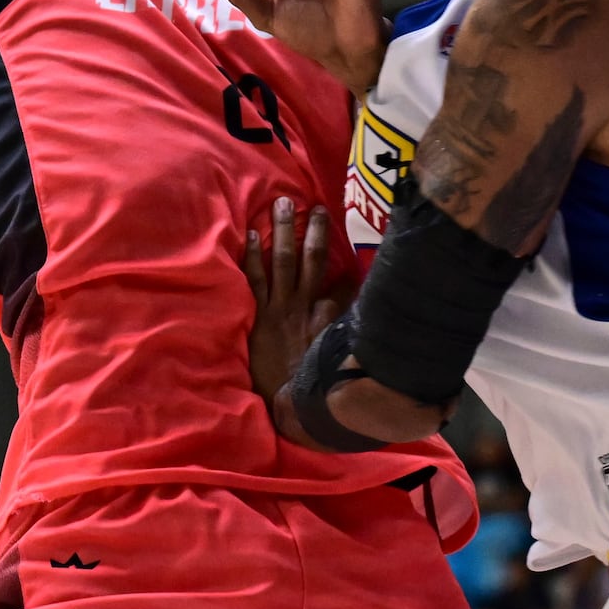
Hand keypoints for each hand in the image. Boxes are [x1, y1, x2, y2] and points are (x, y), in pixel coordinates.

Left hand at [245, 197, 340, 406]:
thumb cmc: (311, 382)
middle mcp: (305, 305)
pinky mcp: (259, 315)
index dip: (344, 260)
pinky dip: (254, 255)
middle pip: (312, 259)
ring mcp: (280, 308)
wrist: (285, 406)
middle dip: (314, 231)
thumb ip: (344, 329)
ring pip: (284, 260)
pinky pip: (255, 278)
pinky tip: (252, 234)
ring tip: (283, 203)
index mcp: (327, 316)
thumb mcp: (336, 355)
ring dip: (284, 230)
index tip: (344, 234)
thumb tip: (356, 307)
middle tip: (316, 205)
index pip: (342, 281)